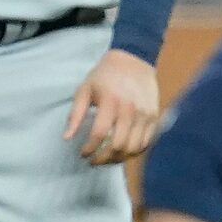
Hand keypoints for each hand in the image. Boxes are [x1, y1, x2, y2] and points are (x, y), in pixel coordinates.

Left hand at [66, 47, 162, 165]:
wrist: (134, 60)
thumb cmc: (105, 76)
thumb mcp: (85, 90)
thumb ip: (75, 114)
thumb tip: (67, 138)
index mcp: (110, 102)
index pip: (99, 134)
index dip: (89, 149)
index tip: (83, 154)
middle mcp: (130, 110)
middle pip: (117, 146)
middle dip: (103, 159)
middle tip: (94, 161)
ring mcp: (145, 115)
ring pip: (133, 148)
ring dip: (118, 159)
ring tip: (107, 158)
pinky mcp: (154, 117)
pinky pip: (146, 143)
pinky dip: (134, 152)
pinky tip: (123, 152)